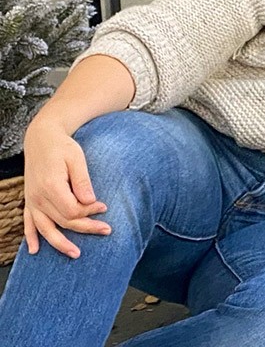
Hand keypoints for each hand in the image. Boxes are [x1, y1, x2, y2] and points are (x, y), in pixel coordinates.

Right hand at [21, 114, 109, 258]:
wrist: (41, 138)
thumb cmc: (62, 147)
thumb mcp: (76, 158)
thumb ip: (82, 181)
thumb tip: (90, 202)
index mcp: (51, 186)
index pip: (72, 210)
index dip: (90, 212)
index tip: (104, 207)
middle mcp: (38, 197)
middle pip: (63, 221)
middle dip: (85, 228)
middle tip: (107, 230)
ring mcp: (32, 200)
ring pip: (45, 228)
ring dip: (60, 243)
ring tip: (75, 254)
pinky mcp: (29, 200)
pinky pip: (28, 223)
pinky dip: (31, 237)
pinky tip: (35, 250)